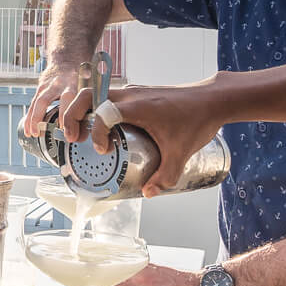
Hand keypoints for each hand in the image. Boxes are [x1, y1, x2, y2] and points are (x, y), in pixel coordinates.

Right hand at [21, 61, 83, 138]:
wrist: (68, 58)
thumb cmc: (82, 76)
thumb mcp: (90, 86)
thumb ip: (90, 105)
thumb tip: (89, 129)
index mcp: (75, 83)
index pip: (69, 99)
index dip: (66, 115)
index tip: (67, 131)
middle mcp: (61, 84)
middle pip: (50, 100)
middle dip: (44, 118)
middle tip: (47, 134)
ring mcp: (49, 86)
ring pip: (39, 102)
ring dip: (35, 119)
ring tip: (34, 134)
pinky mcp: (41, 88)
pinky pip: (34, 104)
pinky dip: (30, 118)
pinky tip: (29, 130)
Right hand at [74, 82, 228, 192]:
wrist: (214, 99)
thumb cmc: (198, 120)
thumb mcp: (181, 153)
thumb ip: (165, 176)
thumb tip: (148, 193)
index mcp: (138, 107)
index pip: (103, 113)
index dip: (96, 133)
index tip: (104, 150)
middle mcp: (131, 95)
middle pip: (88, 96)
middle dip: (72, 115)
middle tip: (71, 137)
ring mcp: (133, 92)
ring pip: (96, 94)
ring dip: (83, 111)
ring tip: (82, 134)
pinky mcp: (137, 93)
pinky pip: (108, 97)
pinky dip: (97, 109)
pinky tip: (104, 127)